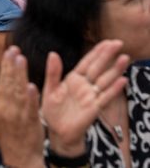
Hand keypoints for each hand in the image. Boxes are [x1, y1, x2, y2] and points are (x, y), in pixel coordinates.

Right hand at [0, 46, 43, 167]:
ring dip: (21, 75)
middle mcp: (9, 109)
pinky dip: (31, 98)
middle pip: (11, 84)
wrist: (19, 160)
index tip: (7, 52)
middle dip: (12, 66)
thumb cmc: (5, 141)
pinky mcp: (33, 123)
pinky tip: (31, 86)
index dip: (5, 67)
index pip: (2, 83)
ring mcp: (21, 116)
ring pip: (21, 92)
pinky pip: (32, 109)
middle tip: (14, 49)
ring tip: (22, 59)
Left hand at [40, 40, 128, 156]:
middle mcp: (84, 85)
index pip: (87, 62)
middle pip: (98, 67)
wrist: (57, 131)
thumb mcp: (50, 89)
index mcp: (73, 78)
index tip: (107, 41)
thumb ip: (52, 72)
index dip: (97, 52)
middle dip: (108, 55)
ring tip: (124, 58)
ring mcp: (91, 96)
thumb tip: (53, 53)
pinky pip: (105, 97)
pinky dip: (114, 89)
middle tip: (119, 43)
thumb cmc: (53, 110)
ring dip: (115, 70)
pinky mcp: (94, 108)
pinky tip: (122, 80)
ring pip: (105, 80)